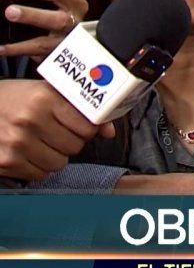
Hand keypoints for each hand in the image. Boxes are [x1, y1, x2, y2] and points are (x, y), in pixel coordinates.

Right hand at [0, 80, 114, 180]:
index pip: (88, 125)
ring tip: (41, 142)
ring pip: (59, 164)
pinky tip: (28, 152)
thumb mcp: (46, 92)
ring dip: (55, 156)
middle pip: (75, 146)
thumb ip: (80, 109)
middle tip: (56, 133)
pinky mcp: (6, 162)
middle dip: (70, 141)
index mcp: (44, 98)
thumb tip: (109, 132)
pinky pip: (39, 175)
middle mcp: (31, 120)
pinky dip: (38, 167)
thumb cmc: (14, 99)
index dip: (87, 128)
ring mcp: (17, 143)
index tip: (79, 126)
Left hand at [1, 0, 88, 59]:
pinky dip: (19, 47)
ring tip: (10, 12)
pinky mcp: (62, 46)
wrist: (64, 42)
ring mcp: (72, 26)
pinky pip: (41, 46)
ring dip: (32, 15)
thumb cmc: (51, 9)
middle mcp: (77, 5)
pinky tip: (1, 46)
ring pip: (57, 19)